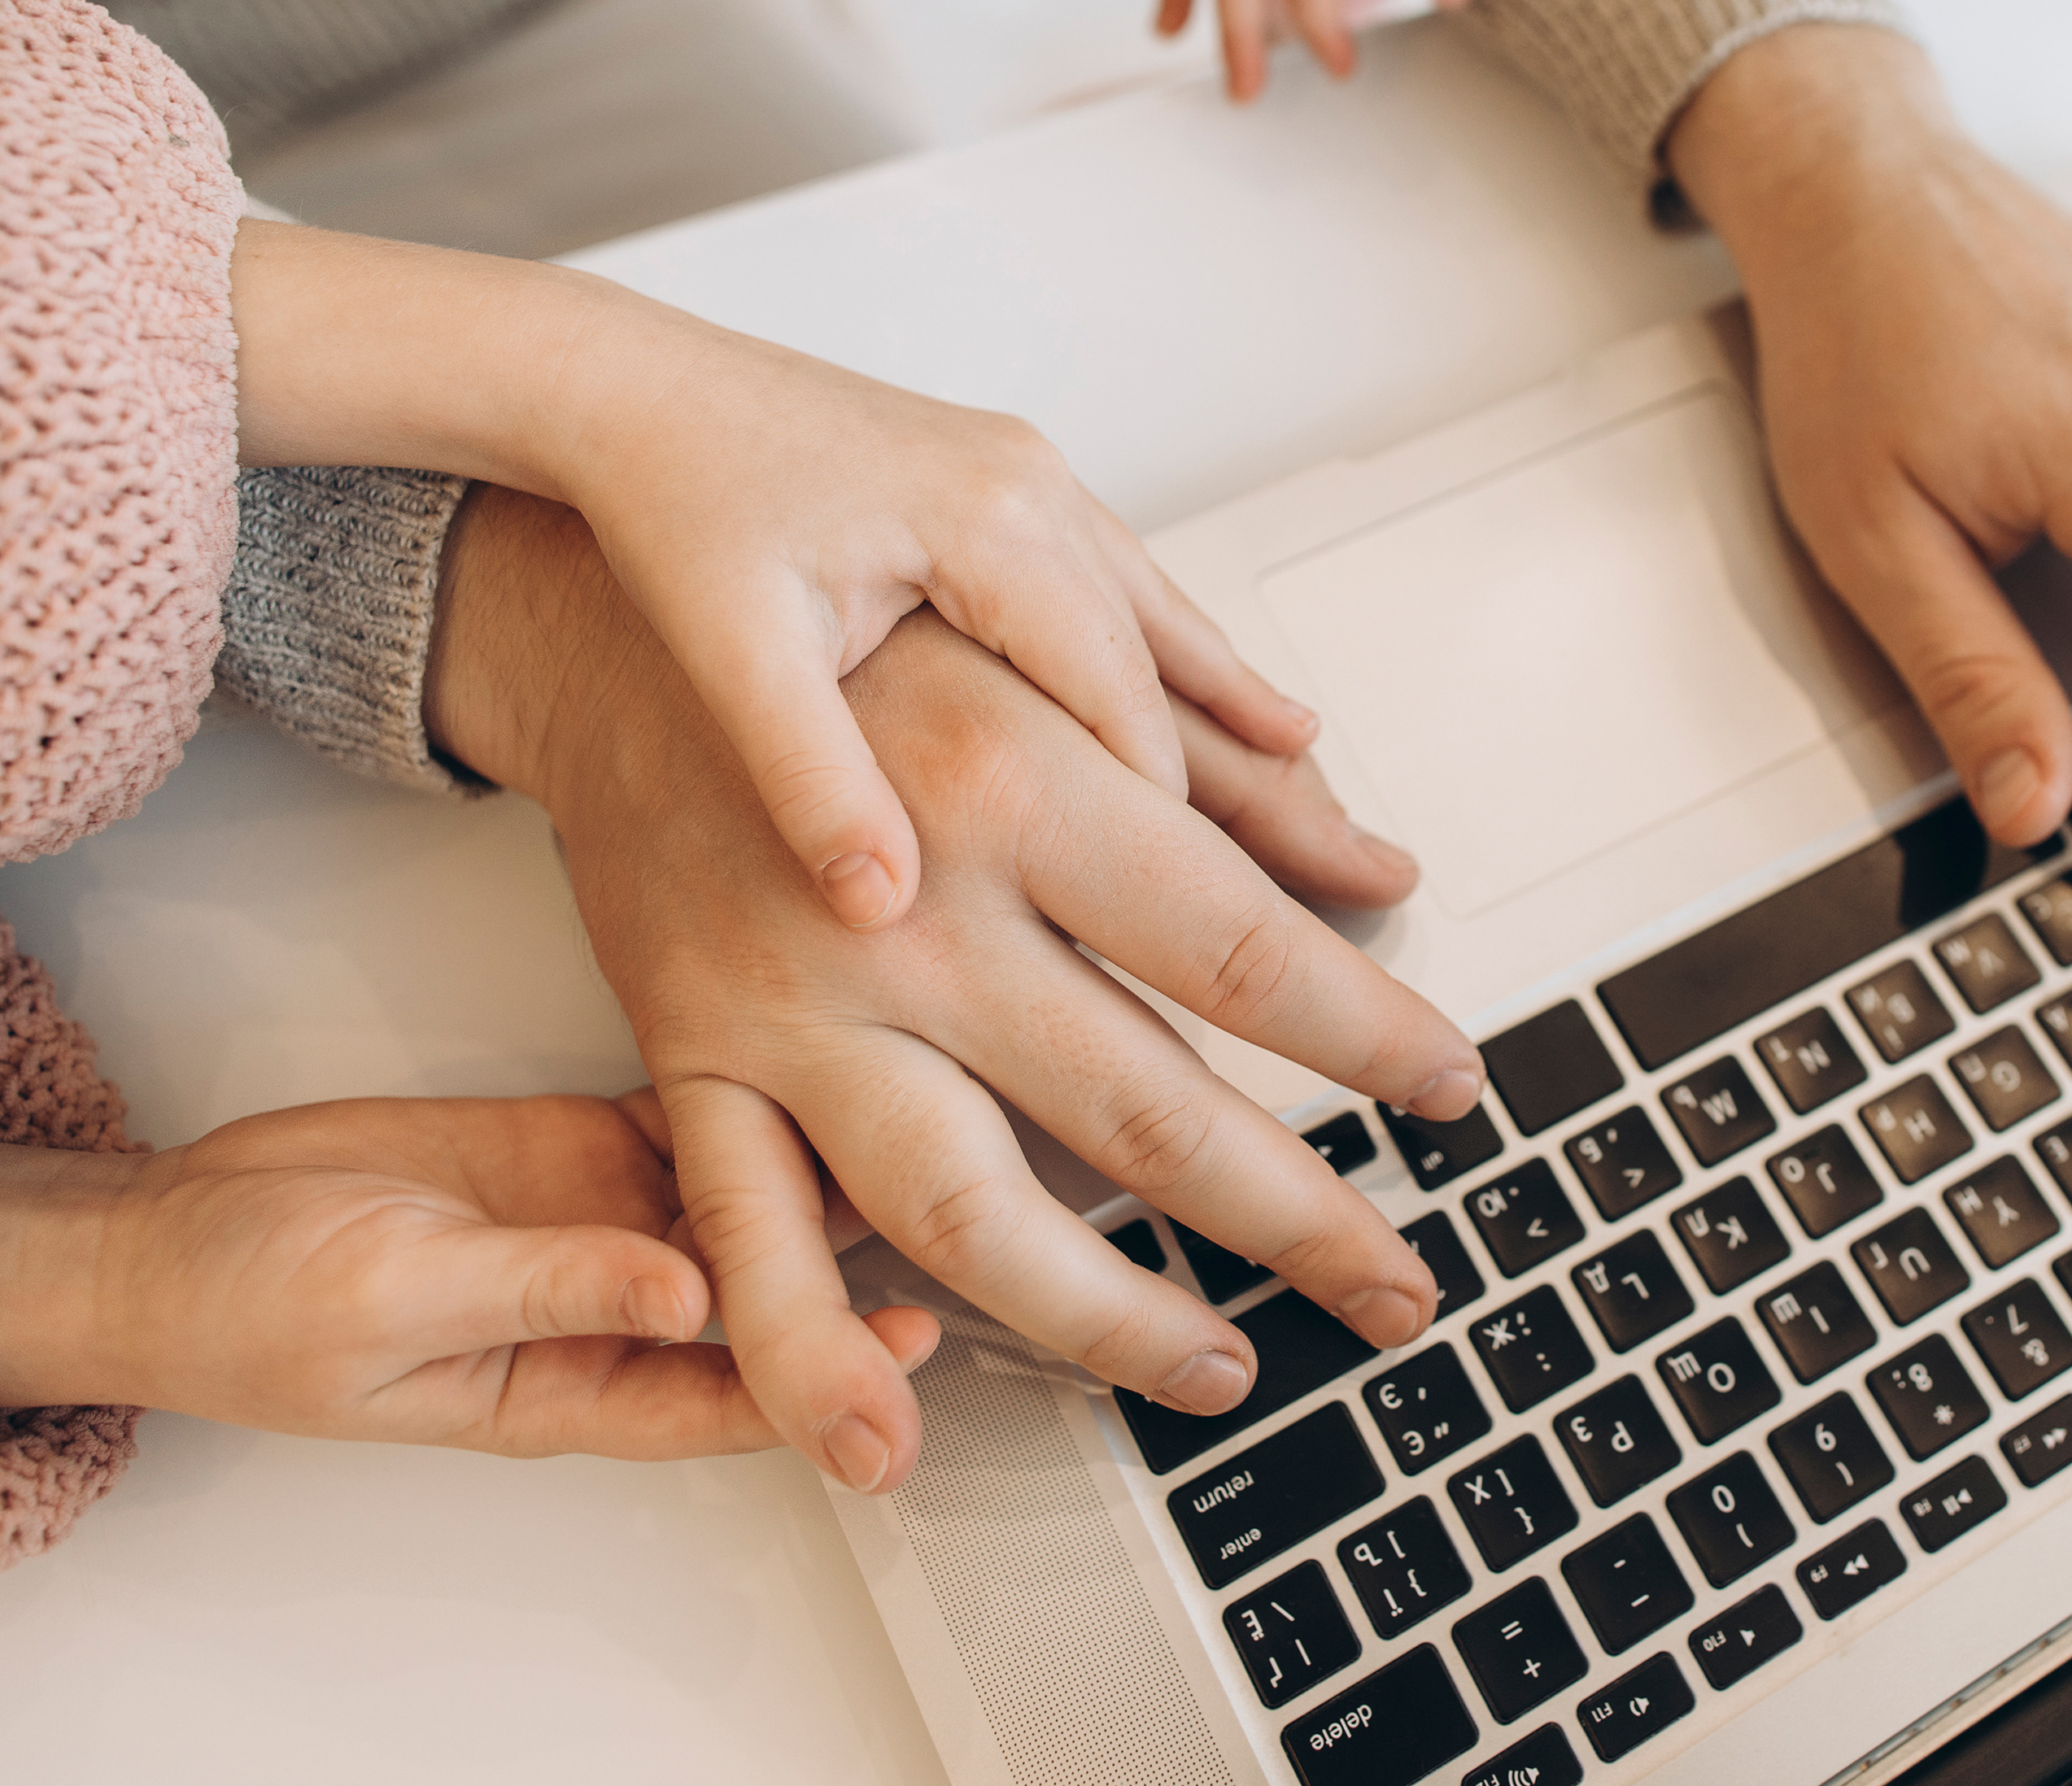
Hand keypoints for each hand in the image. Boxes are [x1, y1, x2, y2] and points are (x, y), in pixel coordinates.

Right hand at [0, 1093, 872, 1457]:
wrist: (173, 1232)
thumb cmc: (249, 1310)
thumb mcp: (399, 1306)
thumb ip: (546, 1290)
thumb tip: (686, 1289)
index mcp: (573, 1381)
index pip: (732, 1390)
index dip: (830, 1368)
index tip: (916, 1336)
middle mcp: (610, 1300)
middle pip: (766, 1286)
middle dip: (857, 1251)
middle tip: (957, 1190)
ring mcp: (598, 1214)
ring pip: (743, 1190)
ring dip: (816, 1156)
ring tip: (911, 1097)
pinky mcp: (575, 1141)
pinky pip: (686, 1115)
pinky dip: (742, 1086)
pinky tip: (805, 1041)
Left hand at [230, 221, 1316, 934]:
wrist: (617, 387)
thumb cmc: (666, 503)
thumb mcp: (733, 656)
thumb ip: (812, 781)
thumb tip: (877, 904)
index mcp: (984, 523)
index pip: (1112, 703)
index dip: (1163, 820)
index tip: (1218, 923)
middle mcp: (1028, 491)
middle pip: (1175, 664)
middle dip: (1260, 783)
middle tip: (1357, 875)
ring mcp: (1025, 482)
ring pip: (1166, 622)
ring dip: (1243, 717)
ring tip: (1328, 798)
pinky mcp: (1002, 487)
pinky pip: (1126, 590)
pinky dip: (1186, 659)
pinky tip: (1241, 704)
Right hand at [426, 488, 1483, 1493]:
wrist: (623, 630)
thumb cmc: (863, 642)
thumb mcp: (1062, 663)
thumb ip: (1231, 775)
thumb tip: (1380, 864)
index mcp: (1021, 785)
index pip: (1240, 952)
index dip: (1368, 1036)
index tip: (1448, 1089)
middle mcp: (911, 912)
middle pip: (1140, 1108)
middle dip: (1293, 1217)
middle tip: (1397, 1282)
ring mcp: (796, 1008)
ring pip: (970, 1208)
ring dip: (1110, 1318)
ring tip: (1222, 1364)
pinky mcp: (696, 1067)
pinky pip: (752, 1239)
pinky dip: (814, 1358)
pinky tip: (893, 1441)